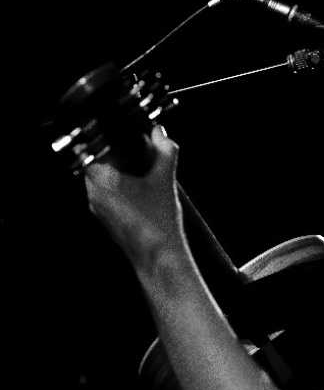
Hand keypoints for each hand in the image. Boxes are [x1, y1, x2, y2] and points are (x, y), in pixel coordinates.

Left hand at [85, 125, 184, 270]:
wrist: (158, 258)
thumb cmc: (158, 221)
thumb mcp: (165, 180)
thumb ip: (164, 152)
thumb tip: (159, 131)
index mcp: (100, 180)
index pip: (96, 148)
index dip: (113, 140)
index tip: (130, 140)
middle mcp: (93, 194)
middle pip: (101, 163)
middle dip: (123, 158)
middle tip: (144, 158)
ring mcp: (98, 208)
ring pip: (107, 181)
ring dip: (125, 175)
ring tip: (148, 177)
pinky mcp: (108, 219)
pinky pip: (112, 196)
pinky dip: (127, 191)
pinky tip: (147, 196)